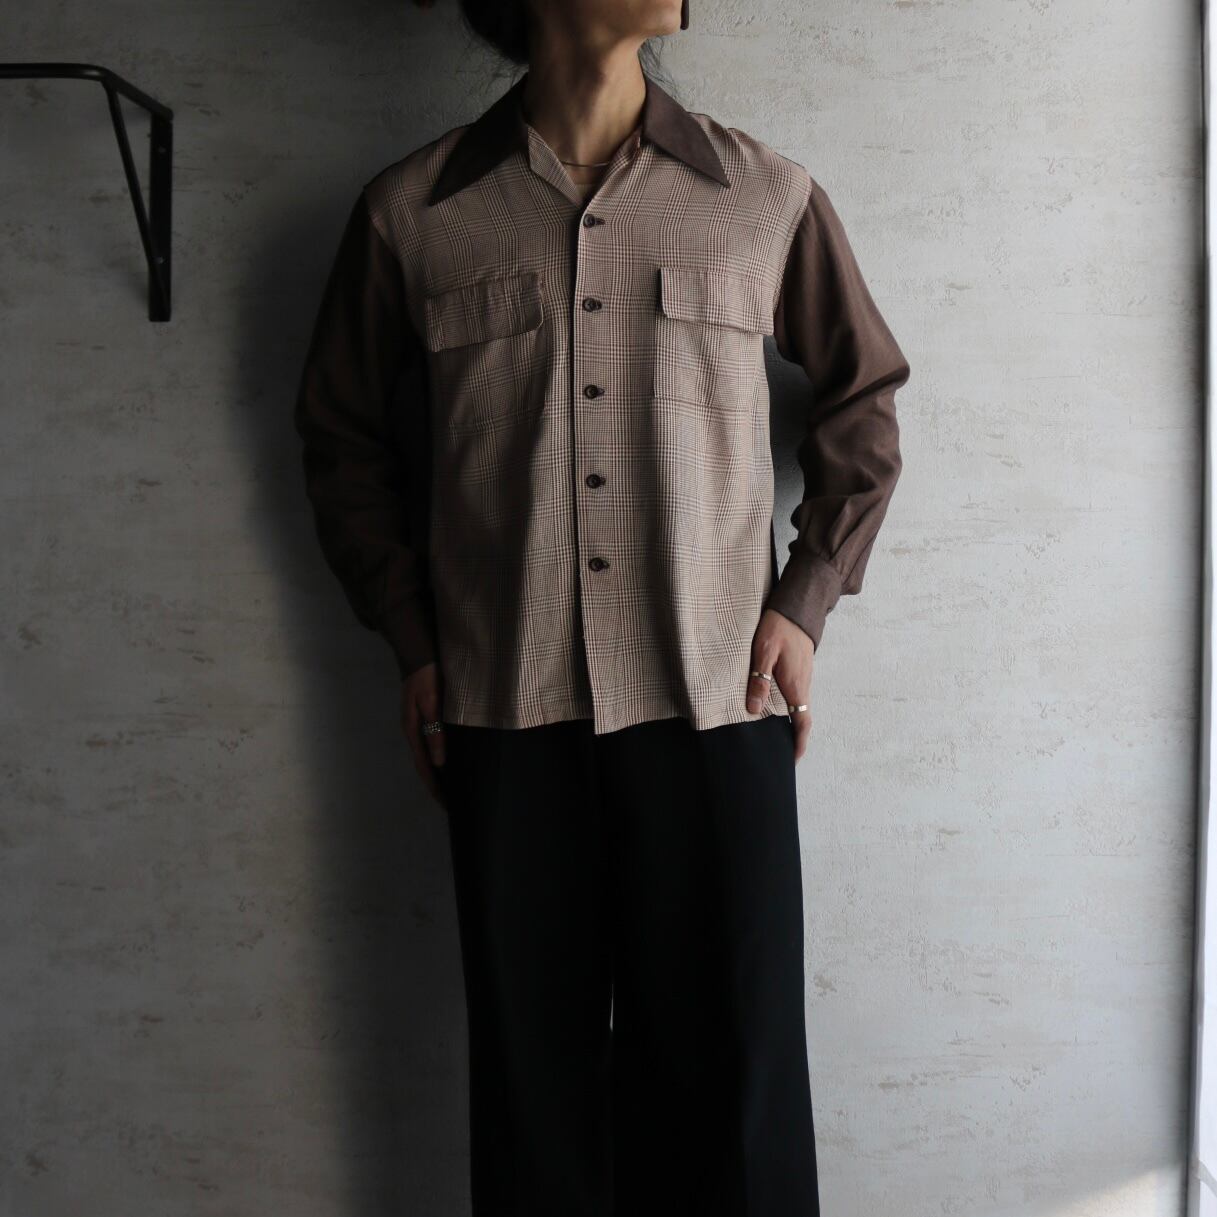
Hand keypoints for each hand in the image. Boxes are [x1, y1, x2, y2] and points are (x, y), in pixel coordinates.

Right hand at [400, 661, 446, 807]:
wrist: (419, 655)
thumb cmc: (427, 678)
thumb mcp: (432, 704)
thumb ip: (435, 732)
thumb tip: (439, 763)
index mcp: (413, 731)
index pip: (424, 767)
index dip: (434, 787)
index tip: (446, 804)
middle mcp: (413, 732)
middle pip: (424, 766)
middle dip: (436, 785)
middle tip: (452, 803)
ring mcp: (417, 725)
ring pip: (428, 756)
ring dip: (438, 773)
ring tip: (452, 788)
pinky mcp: (424, 717)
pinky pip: (431, 744)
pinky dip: (440, 757)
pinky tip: (449, 761)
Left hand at [747, 609, 814, 761]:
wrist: (797, 606)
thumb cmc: (779, 627)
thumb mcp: (764, 652)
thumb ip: (759, 681)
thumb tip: (754, 710)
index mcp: (795, 685)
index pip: (802, 721)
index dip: (799, 742)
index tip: (793, 758)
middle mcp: (803, 683)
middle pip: (800, 716)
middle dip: (792, 735)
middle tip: (779, 749)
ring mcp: (803, 675)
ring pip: (798, 704)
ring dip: (789, 720)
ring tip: (773, 730)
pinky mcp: (799, 668)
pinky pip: (795, 693)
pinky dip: (788, 705)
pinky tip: (772, 704)